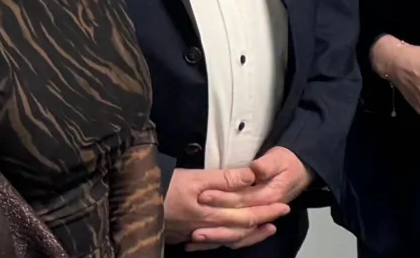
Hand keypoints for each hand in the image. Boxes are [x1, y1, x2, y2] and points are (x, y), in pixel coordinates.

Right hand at [163, 167, 288, 249]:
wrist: (135, 202)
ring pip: (230, 237)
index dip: (267, 209)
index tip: (284, 204)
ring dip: (250, 233)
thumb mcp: (195, 177)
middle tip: (282, 214)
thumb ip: (225, 179)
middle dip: (263, 221)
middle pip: (242, 227)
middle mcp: (209, 227)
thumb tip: (252, 176)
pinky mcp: (188, 236)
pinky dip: (228, 239)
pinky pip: (215, 242)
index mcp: (213, 212)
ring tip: (264, 228)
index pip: (247, 213)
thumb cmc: (165, 186)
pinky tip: (233, 237)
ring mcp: (198, 234)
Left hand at [189, 148, 311, 250]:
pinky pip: (238, 236)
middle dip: (215, 224)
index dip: (223, 198)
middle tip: (195, 226)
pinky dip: (222, 240)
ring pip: (237, 234)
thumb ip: (266, 165)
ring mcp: (259, 218)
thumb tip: (255, 169)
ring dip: (217, 237)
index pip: (242, 199)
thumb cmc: (287, 163)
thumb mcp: (278, 159)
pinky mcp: (253, 221)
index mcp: (270, 195)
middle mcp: (264, 210)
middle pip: (237, 220)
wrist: (299, 171)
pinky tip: (206, 242)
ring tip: (195, 238)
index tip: (204, 195)